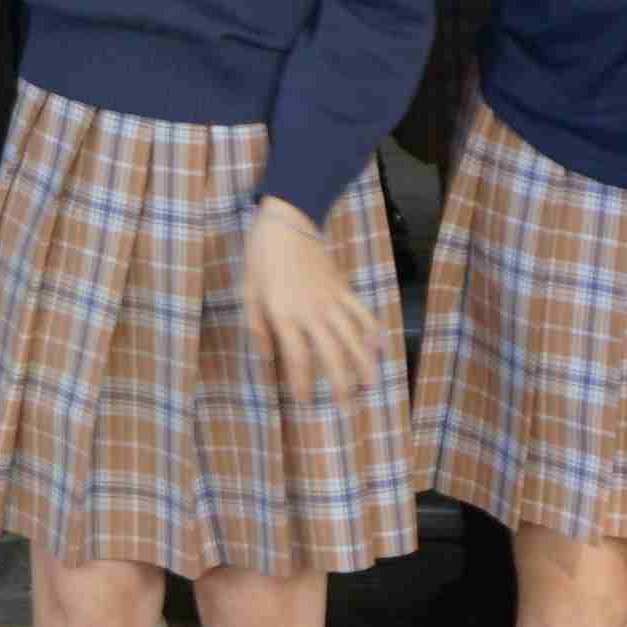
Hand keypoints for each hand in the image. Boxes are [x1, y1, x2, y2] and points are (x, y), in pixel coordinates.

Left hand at [241, 196, 382, 396]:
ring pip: (353, 337)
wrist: (287, 221)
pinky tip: (378, 347)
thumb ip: (257, 326)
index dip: (301, 382)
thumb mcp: (248, 291)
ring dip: (363, 363)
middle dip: (340, 383)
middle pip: (331, 354)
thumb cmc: (261, 256)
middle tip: (345, 406)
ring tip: (371, 384)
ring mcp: (331, 300)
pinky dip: (372, 331)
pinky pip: (362, 313)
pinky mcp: (343, 288)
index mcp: (284, 314)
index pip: (296, 357)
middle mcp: (311, 312)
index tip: (304, 400)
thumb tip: (266, 356)